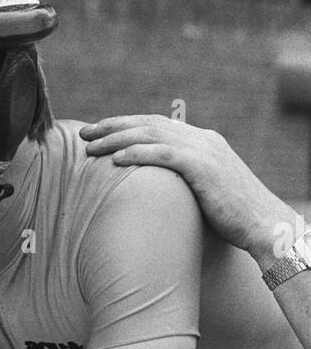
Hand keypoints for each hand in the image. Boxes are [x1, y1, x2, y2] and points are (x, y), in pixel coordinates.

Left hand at [80, 115, 293, 267]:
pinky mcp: (204, 167)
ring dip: (118, 138)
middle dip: (113, 127)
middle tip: (85, 134)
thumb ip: (181, 179)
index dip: (125, 126)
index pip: (156, 124)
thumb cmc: (232, 216)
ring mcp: (204, 150)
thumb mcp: (204, 190)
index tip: (99, 133)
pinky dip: (138, 153)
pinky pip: (165, 154)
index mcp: (201, 140)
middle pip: (148, 124)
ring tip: (92, 147)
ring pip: (152, 135)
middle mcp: (201, 139)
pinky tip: (116, 159)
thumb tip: (153, 187)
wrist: (263, 224)